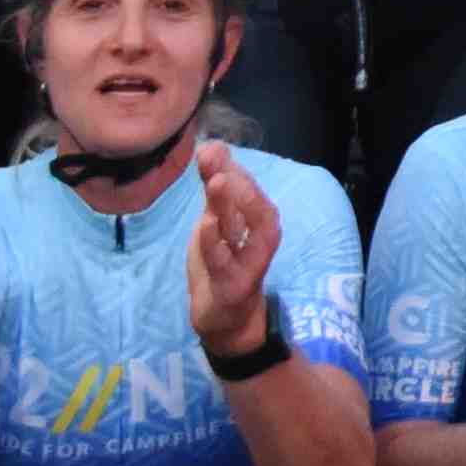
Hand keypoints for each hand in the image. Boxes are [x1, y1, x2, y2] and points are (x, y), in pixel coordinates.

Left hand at [182, 140, 280, 356]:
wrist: (223, 320)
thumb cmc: (222, 265)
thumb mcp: (216, 224)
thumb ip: (215, 190)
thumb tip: (212, 145)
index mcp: (257, 223)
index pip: (251, 192)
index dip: (236, 168)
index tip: (214, 148)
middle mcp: (259, 241)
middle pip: (257, 209)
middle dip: (242, 183)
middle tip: (219, 161)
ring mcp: (249, 266)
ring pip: (249, 234)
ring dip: (235, 206)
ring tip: (218, 182)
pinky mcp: (234, 287)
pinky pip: (226, 264)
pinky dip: (217, 244)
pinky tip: (206, 224)